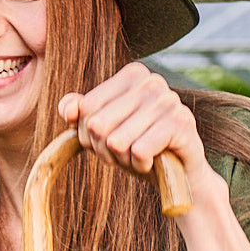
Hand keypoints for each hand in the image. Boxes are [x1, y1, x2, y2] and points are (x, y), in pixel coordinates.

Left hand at [56, 63, 220, 201]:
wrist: (179, 175)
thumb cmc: (137, 148)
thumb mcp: (103, 131)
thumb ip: (81, 115)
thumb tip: (68, 110)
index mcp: (132, 74)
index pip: (86, 108)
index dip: (89, 136)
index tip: (109, 141)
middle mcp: (151, 81)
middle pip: (98, 125)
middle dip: (105, 150)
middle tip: (126, 153)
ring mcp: (169, 100)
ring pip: (116, 142)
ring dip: (124, 160)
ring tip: (142, 157)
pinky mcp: (181, 123)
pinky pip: (139, 152)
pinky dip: (141, 166)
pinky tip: (154, 162)